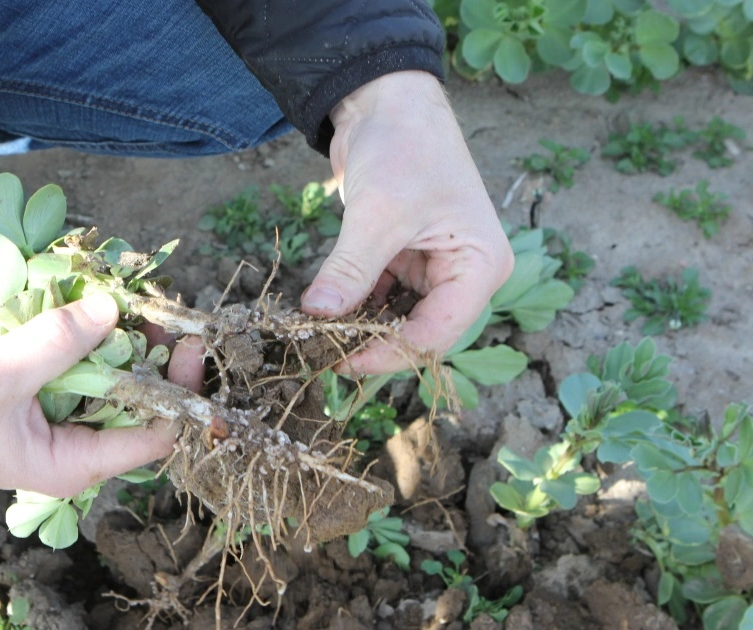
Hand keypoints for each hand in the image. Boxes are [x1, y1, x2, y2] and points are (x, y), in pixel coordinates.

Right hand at [0, 294, 205, 497]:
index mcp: (70, 465)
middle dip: (150, 353)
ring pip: (104, 372)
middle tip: (159, 303)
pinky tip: (87, 293)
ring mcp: (49, 411)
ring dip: (116, 334)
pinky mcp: (30, 382)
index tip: (186, 340)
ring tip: (128, 291)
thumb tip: (112, 310)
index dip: (178, 392)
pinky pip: (71, 354)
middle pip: (135, 399)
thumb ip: (57, 342)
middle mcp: (69, 443)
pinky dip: (79, 326)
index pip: (153, 437)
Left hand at [301, 71, 513, 373]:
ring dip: (359, 326)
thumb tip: (317, 316)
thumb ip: (351, 269)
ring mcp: (434, 267)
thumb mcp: (378, 213)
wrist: (386, 101)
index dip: (388, 354)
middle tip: (321, 353)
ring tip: (316, 338)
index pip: (436, 333)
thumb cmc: (403, 147)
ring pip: (395, 317)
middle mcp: (464, 273)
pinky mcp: (404, 258)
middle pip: (418, 331)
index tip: (340, 360)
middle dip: (371, 343)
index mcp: (482, 266)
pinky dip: (353, 304)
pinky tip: (322, 313)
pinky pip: (380, 297)